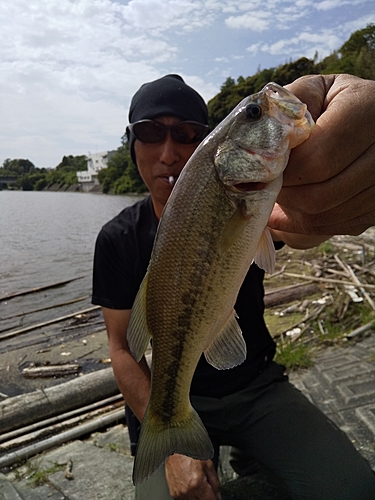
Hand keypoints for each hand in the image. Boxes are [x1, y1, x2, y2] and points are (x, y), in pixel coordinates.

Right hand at [165, 454, 220, 499]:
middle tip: (206, 484)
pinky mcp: (174, 493)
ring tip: (196, 481)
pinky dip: (189, 493)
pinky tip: (189, 482)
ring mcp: (179, 493)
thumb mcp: (208, 463)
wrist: (174, 448)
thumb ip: (215, 482)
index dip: (215, 497)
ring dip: (198, 495)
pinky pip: (185, 498)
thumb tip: (218, 494)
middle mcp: (187, 491)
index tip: (215, 494)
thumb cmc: (189, 451)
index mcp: (197, 484)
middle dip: (206, 495)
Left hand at [268, 74, 374, 235]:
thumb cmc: (330, 105)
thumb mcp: (312, 91)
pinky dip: (306, 222)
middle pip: (320, 194)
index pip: (315, 159)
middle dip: (285, 193)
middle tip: (269, 184)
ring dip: (293, 209)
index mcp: (366, 110)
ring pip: (325, 215)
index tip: (267, 167)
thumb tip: (262, 131)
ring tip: (281, 192)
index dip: (284, 170)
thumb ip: (287, 104)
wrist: (362, 125)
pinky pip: (334, 226)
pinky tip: (290, 208)